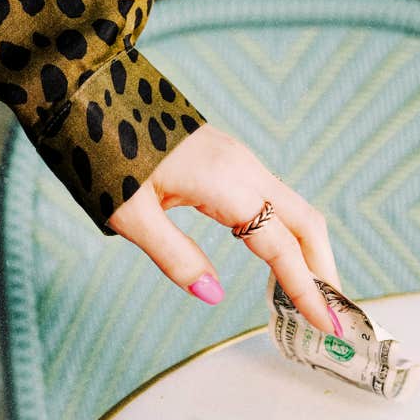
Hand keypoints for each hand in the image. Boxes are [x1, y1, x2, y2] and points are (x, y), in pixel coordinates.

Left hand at [106, 123, 342, 335]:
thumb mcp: (129, 215)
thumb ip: (175, 256)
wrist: (87, 93)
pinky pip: (274, 198)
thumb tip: (213, 294)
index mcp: (227, 184)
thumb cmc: (101, 153)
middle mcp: (245, 168)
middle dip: (324, 269)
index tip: (326, 325)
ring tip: (310, 294)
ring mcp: (239, 159)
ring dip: (308, 250)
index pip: (281, 247)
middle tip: (332, 315)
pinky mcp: (229, 157)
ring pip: (293, 208)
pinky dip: (287, 232)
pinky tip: (277, 257)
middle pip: (306, 223)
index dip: (306, 290)